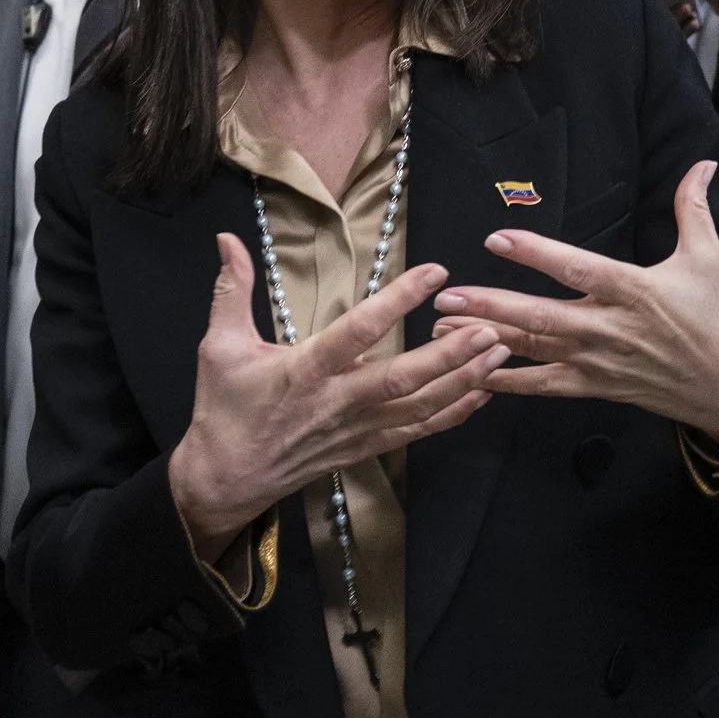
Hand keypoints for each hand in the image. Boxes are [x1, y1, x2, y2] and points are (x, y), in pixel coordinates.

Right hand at [166, 238, 506, 553]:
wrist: (227, 478)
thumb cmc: (225, 408)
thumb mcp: (219, 346)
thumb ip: (232, 290)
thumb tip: (227, 238)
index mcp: (305, 371)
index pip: (358, 331)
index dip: (398, 301)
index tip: (433, 273)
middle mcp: (338, 402)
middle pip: (402, 379)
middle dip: (449, 355)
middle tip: (489, 326)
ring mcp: (356, 430)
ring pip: (419, 407)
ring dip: (463, 381)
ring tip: (499, 351)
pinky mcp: (366, 448)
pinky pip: (417, 432)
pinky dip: (453, 413)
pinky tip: (482, 392)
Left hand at [430, 160, 718, 446]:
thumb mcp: (712, 258)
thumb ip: (694, 209)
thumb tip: (702, 164)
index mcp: (635, 291)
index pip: (577, 268)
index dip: (536, 253)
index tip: (497, 239)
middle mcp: (611, 328)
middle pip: (541, 316)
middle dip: (491, 305)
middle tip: (446, 297)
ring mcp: (601, 362)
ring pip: (536, 350)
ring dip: (487, 339)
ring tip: (443, 330)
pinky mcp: (598, 388)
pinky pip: (547, 386)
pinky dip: (511, 382)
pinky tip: (476, 373)